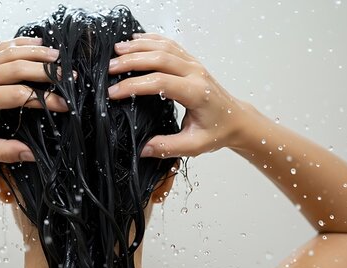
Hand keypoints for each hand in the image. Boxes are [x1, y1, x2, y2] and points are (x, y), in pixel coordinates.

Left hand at [0, 37, 68, 162]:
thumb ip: (5, 151)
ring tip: (59, 57)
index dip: (44, 99)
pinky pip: (2, 47)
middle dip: (46, 71)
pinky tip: (38, 44)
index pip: (19, 95)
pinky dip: (22, 43)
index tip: (64, 105)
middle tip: (68, 76)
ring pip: (12, 52)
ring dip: (37, 53)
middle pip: (18, 67)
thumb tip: (32, 154)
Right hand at [107, 33, 255, 157]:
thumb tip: (143, 149)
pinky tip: (136, 40)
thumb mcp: (194, 146)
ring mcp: (194, 64)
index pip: (161, 82)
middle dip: (132, 61)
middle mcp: (196, 73)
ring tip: (117, 50)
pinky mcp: (191, 62)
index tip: (114, 92)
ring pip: (164, 47)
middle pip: (160, 58)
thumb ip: (168, 147)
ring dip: (139, 46)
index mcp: (196, 93)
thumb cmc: (217, 131)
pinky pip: (170, 44)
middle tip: (110, 68)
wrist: (236, 119)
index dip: (135, 85)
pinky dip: (151, 39)